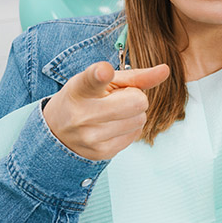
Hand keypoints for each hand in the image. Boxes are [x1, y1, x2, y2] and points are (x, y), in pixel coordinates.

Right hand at [42, 61, 169, 160]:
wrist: (56, 132)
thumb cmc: (84, 99)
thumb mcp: (103, 81)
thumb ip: (135, 76)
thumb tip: (165, 70)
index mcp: (80, 89)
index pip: (91, 80)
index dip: (100, 75)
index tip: (103, 72)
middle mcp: (82, 114)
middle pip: (137, 102)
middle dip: (135, 97)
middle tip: (117, 99)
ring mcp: (91, 136)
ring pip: (140, 119)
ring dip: (132, 114)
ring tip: (111, 113)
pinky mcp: (101, 152)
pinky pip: (136, 134)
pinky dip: (129, 128)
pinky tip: (111, 126)